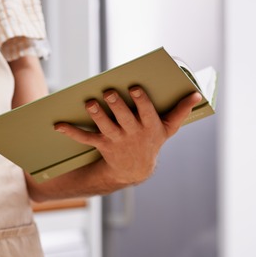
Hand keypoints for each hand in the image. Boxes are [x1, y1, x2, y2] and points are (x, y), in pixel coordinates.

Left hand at [54, 87, 201, 185]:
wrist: (135, 169)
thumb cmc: (152, 142)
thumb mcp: (168, 128)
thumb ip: (180, 111)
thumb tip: (197, 94)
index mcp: (149, 127)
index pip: (146, 112)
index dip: (140, 101)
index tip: (134, 88)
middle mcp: (132, 134)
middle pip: (123, 118)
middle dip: (116, 105)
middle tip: (108, 91)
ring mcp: (116, 140)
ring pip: (105, 127)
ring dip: (96, 115)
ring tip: (89, 103)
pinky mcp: (101, 144)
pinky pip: (85, 138)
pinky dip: (71, 131)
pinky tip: (58, 125)